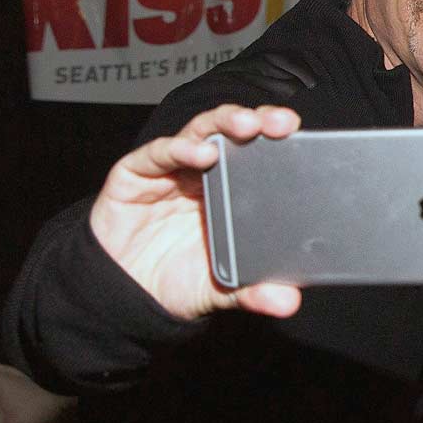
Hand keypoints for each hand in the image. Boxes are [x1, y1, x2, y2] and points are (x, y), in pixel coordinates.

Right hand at [87, 104, 302, 320]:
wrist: (121, 293)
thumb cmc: (173, 280)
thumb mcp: (219, 289)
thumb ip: (251, 291)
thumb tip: (287, 302)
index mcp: (230, 193)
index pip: (258, 156)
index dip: (279, 142)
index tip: (302, 136)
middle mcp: (202, 174)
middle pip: (232, 134)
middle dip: (258, 121)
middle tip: (282, 123)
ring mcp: (169, 170)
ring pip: (198, 133)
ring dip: (222, 124)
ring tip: (245, 125)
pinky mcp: (134, 174)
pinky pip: (157, 154)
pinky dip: (178, 148)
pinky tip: (200, 151)